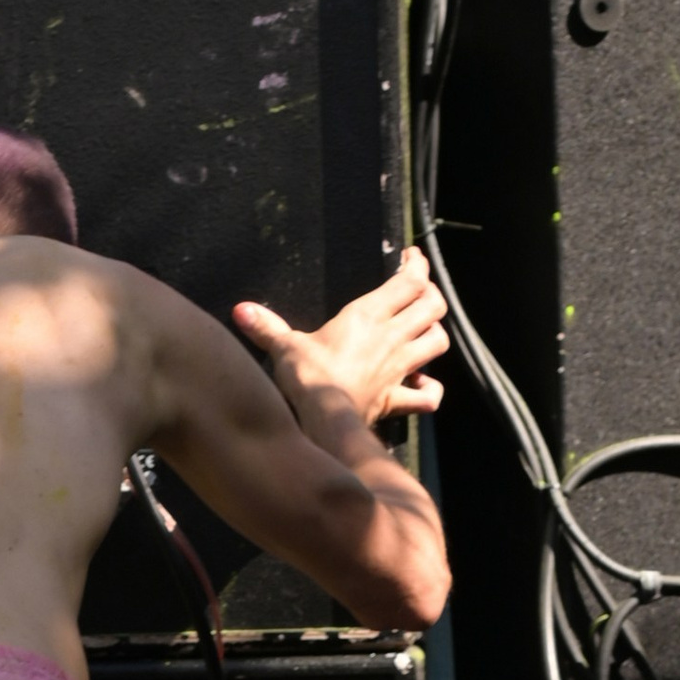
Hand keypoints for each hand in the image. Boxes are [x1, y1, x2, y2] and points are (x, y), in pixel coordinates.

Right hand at [233, 248, 448, 428]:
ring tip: (423, 331)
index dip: (416, 266)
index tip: (411, 258)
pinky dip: (430, 390)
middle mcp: (391, 337)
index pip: (409, 281)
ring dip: (435, 334)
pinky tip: (421, 385)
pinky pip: (429, 395)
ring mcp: (400, 368)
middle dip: (432, 295)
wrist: (323, 422)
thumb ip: (267, 327)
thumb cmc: (307, 378)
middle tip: (419, 292)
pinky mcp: (398, 399)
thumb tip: (240, 310)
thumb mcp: (284, 347)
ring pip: (438, 342)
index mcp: (367, 316)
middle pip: (433, 305)